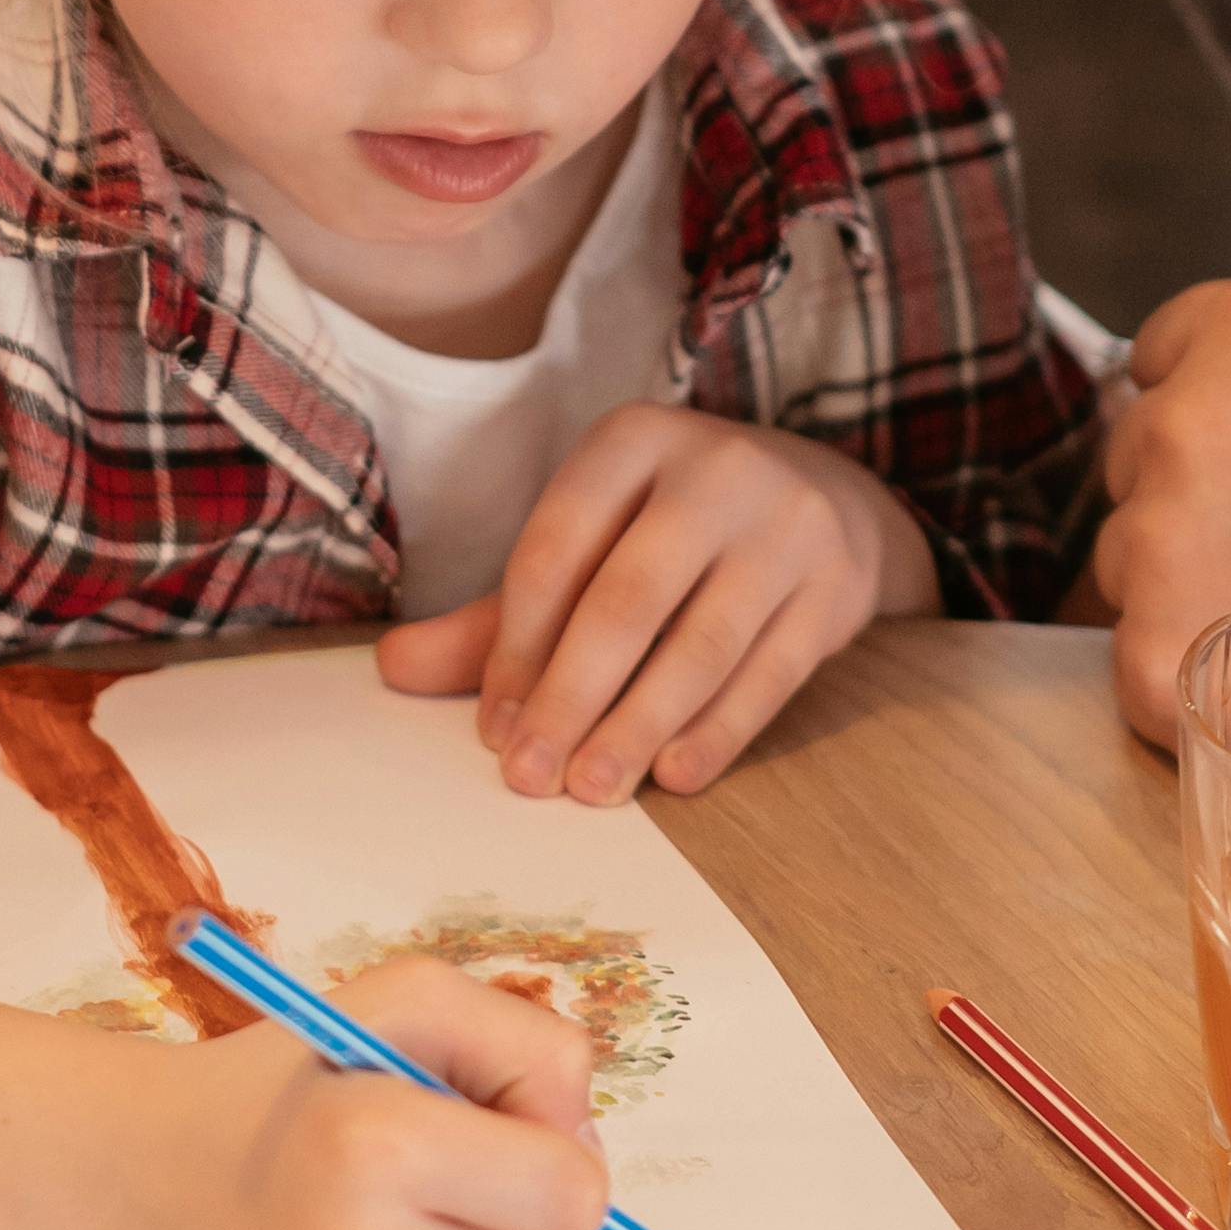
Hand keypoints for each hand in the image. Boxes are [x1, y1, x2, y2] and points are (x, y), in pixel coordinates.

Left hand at [375, 403, 936, 799]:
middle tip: (531, 778)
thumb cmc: (673, 534)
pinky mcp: (838, 587)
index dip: (516, 646)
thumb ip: (496, 614)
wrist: (829, 502)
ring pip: (702, 643)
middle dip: (572, 697)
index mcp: (634, 440)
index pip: (557, 548)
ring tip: (593, 789)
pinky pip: (770, 674)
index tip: (493, 730)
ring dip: (639, 727)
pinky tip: (674, 776)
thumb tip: (392, 670)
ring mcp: (787, 525)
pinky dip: (718, 731)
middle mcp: (716, 468)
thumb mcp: (590, 544)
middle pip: (628, 598)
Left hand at [1094, 271, 1230, 751]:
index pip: (1162, 356)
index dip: (1216, 419)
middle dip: (1203, 512)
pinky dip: (1204, 693)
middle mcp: (1190, 421)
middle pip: (1140, 467)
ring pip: (1134, 571)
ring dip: (1194, 604)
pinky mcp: (1155, 663)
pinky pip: (1145, 673)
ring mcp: (1163, 544)